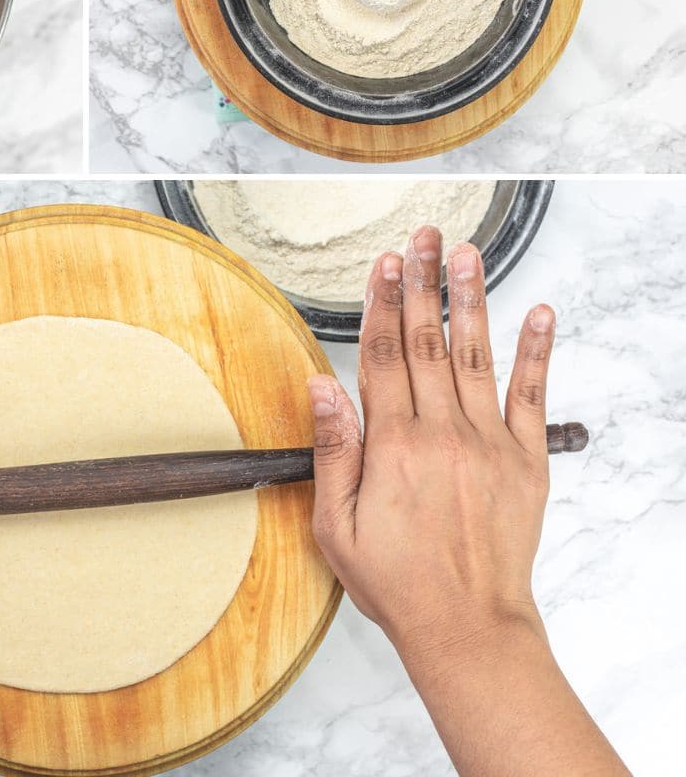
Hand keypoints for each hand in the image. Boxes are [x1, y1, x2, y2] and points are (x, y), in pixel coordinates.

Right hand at [308, 225, 552, 653]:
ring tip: (467, 254)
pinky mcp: (526, 461)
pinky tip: (540, 314)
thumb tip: (321, 385)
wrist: (468, 626)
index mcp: (394, 445)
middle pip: (427, 342)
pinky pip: (532, 396)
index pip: (382, 355)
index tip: (384, 262)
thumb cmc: (397, 580)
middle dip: (423, 283)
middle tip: (423, 236)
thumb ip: (332, 450)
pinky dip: (537, 352)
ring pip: (477, 356)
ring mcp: (489, 443)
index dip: (381, 303)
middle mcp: (443, 432)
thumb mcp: (336, 524)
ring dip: (471, 301)